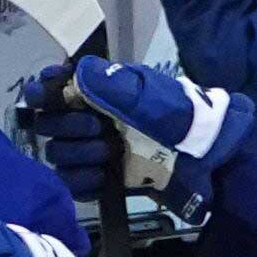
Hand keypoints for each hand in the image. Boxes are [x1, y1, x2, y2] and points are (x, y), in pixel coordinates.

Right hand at [24, 57, 252, 212]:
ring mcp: (97, 151)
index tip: (45, 95)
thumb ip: (110, 84)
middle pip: (49, 123)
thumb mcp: (150, 95)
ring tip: (108, 154)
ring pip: (58, 154)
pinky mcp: (104, 180)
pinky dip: (83, 181)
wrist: (212, 164)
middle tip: (96, 129)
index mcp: (103, 92)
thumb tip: (75, 73)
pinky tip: (101, 177)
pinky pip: (73, 183)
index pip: (55, 87)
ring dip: (77, 154)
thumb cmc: (186, 121)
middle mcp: (94, 119)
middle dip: (66, 125)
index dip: (44, 90)